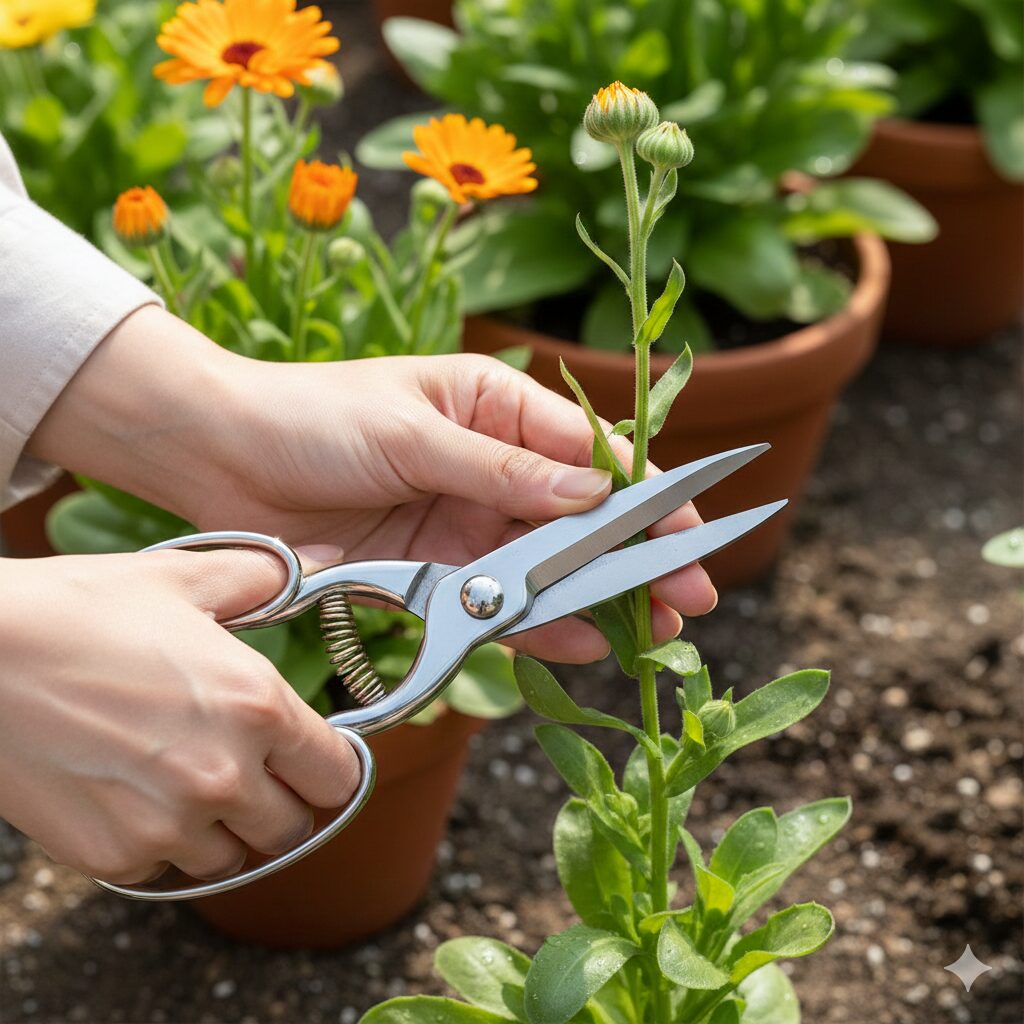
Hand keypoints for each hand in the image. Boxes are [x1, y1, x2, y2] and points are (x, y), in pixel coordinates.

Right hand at [0, 549, 357, 883]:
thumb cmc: (79, 609)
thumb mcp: (181, 578)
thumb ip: (264, 577)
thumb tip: (322, 557)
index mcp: (256, 706)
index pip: (337, 777)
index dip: (330, 766)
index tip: (313, 757)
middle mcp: (223, 774)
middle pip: (292, 827)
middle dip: (280, 800)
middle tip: (251, 767)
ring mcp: (166, 824)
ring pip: (231, 857)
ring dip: (223, 827)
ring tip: (188, 777)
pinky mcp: (112, 856)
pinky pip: (164, 869)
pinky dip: (161, 843)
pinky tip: (137, 793)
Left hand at [30, 307, 717, 662]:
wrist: (219, 457)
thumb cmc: (312, 416)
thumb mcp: (412, 431)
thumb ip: (502, 471)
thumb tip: (594, 496)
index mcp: (495, 408)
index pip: (590, 452)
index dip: (645, 491)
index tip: (688, 528)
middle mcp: (490, 468)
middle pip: (580, 520)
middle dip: (634, 559)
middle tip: (685, 600)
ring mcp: (464, 524)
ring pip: (546, 568)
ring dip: (595, 600)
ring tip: (649, 634)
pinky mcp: (433, 573)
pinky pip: (496, 602)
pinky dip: (534, 623)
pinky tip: (579, 642)